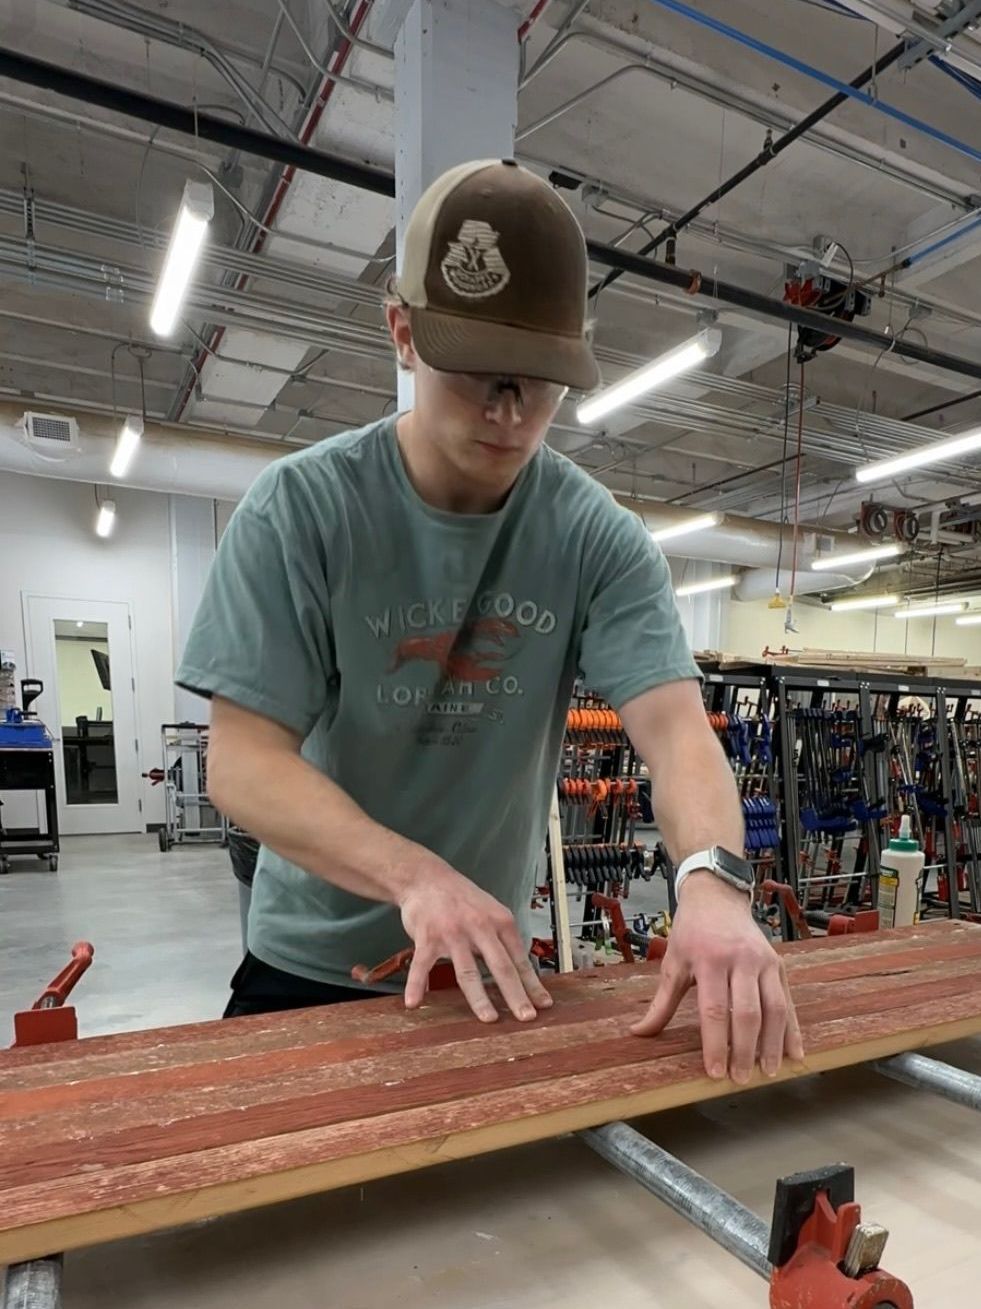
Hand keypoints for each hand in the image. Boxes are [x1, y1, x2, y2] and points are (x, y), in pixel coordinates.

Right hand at [398, 860, 552, 1023]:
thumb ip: (503, 939)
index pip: (519, 958)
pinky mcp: (428, 937)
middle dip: (516, 995)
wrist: (426, 878)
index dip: (532, 984)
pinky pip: (422, 965)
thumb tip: (521, 970)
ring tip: (488, 1018)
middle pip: (501, 967)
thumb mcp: (491, 911)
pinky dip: (417, 984)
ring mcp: (453, 933)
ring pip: (468, 971)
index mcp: (499, 922)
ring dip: (479, 998)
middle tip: (526, 1016)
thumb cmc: (460, 898)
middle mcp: (479, 927)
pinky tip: (414, 1002)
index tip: (543, 1004)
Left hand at [632, 871, 803, 1081]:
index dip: (715, 1044)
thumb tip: (639, 1033)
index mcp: (710, 960)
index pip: (714, 1009)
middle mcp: (741, 960)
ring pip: (774, 1008)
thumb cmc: (691, 932)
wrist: (717, 897)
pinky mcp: (779, 964)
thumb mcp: (672, 962)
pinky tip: (794, 1052)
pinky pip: (788, 1001)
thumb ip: (661, 1003)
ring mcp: (764, 961)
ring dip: (773, 1044)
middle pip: (747, 1013)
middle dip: (745, 1050)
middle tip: (741, 1080)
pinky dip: (792, 1029)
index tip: (715, 1072)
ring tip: (768, 1072)